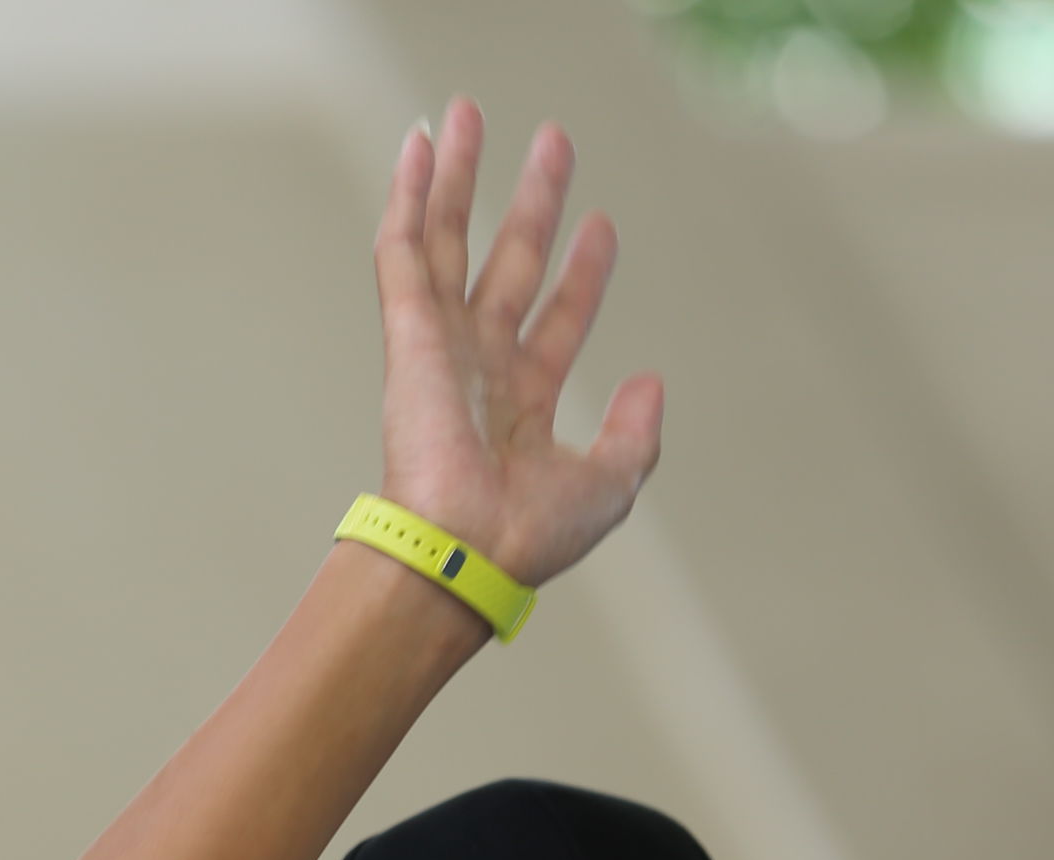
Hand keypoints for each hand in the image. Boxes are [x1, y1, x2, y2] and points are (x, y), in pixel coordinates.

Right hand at [373, 99, 662, 590]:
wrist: (463, 550)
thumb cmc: (528, 536)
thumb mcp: (610, 484)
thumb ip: (634, 434)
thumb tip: (649, 382)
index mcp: (522, 403)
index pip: (557, 319)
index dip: (583, 274)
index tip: (601, 224)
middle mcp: (479, 367)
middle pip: (506, 262)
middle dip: (530, 202)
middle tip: (552, 142)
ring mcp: (441, 345)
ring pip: (448, 240)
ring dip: (459, 177)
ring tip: (468, 114)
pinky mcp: (409, 332)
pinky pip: (404, 249)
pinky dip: (409, 196)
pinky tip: (419, 145)